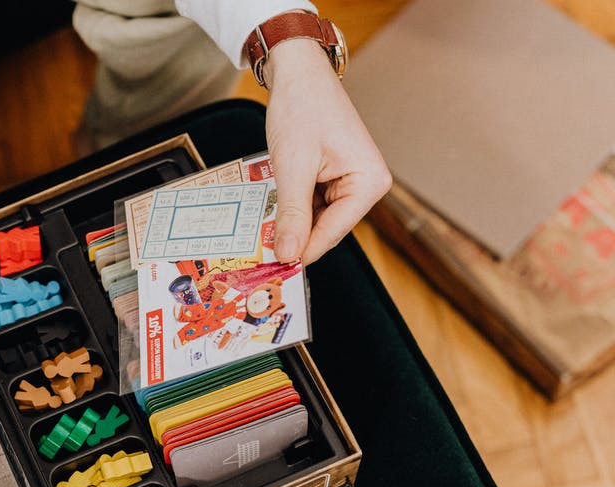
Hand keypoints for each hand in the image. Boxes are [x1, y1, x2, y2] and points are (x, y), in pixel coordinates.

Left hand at [262, 39, 391, 262]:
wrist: (298, 74)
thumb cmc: (303, 107)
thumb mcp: (293, 166)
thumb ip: (291, 214)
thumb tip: (288, 253)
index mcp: (369, 182)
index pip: (334, 232)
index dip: (303, 251)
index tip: (276, 269)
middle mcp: (367, 184)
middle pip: (326, 228)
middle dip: (294, 237)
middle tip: (260, 255)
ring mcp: (350, 182)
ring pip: (315, 219)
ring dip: (289, 223)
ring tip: (261, 231)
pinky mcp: (333, 178)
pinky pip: (310, 204)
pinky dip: (290, 208)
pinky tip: (270, 210)